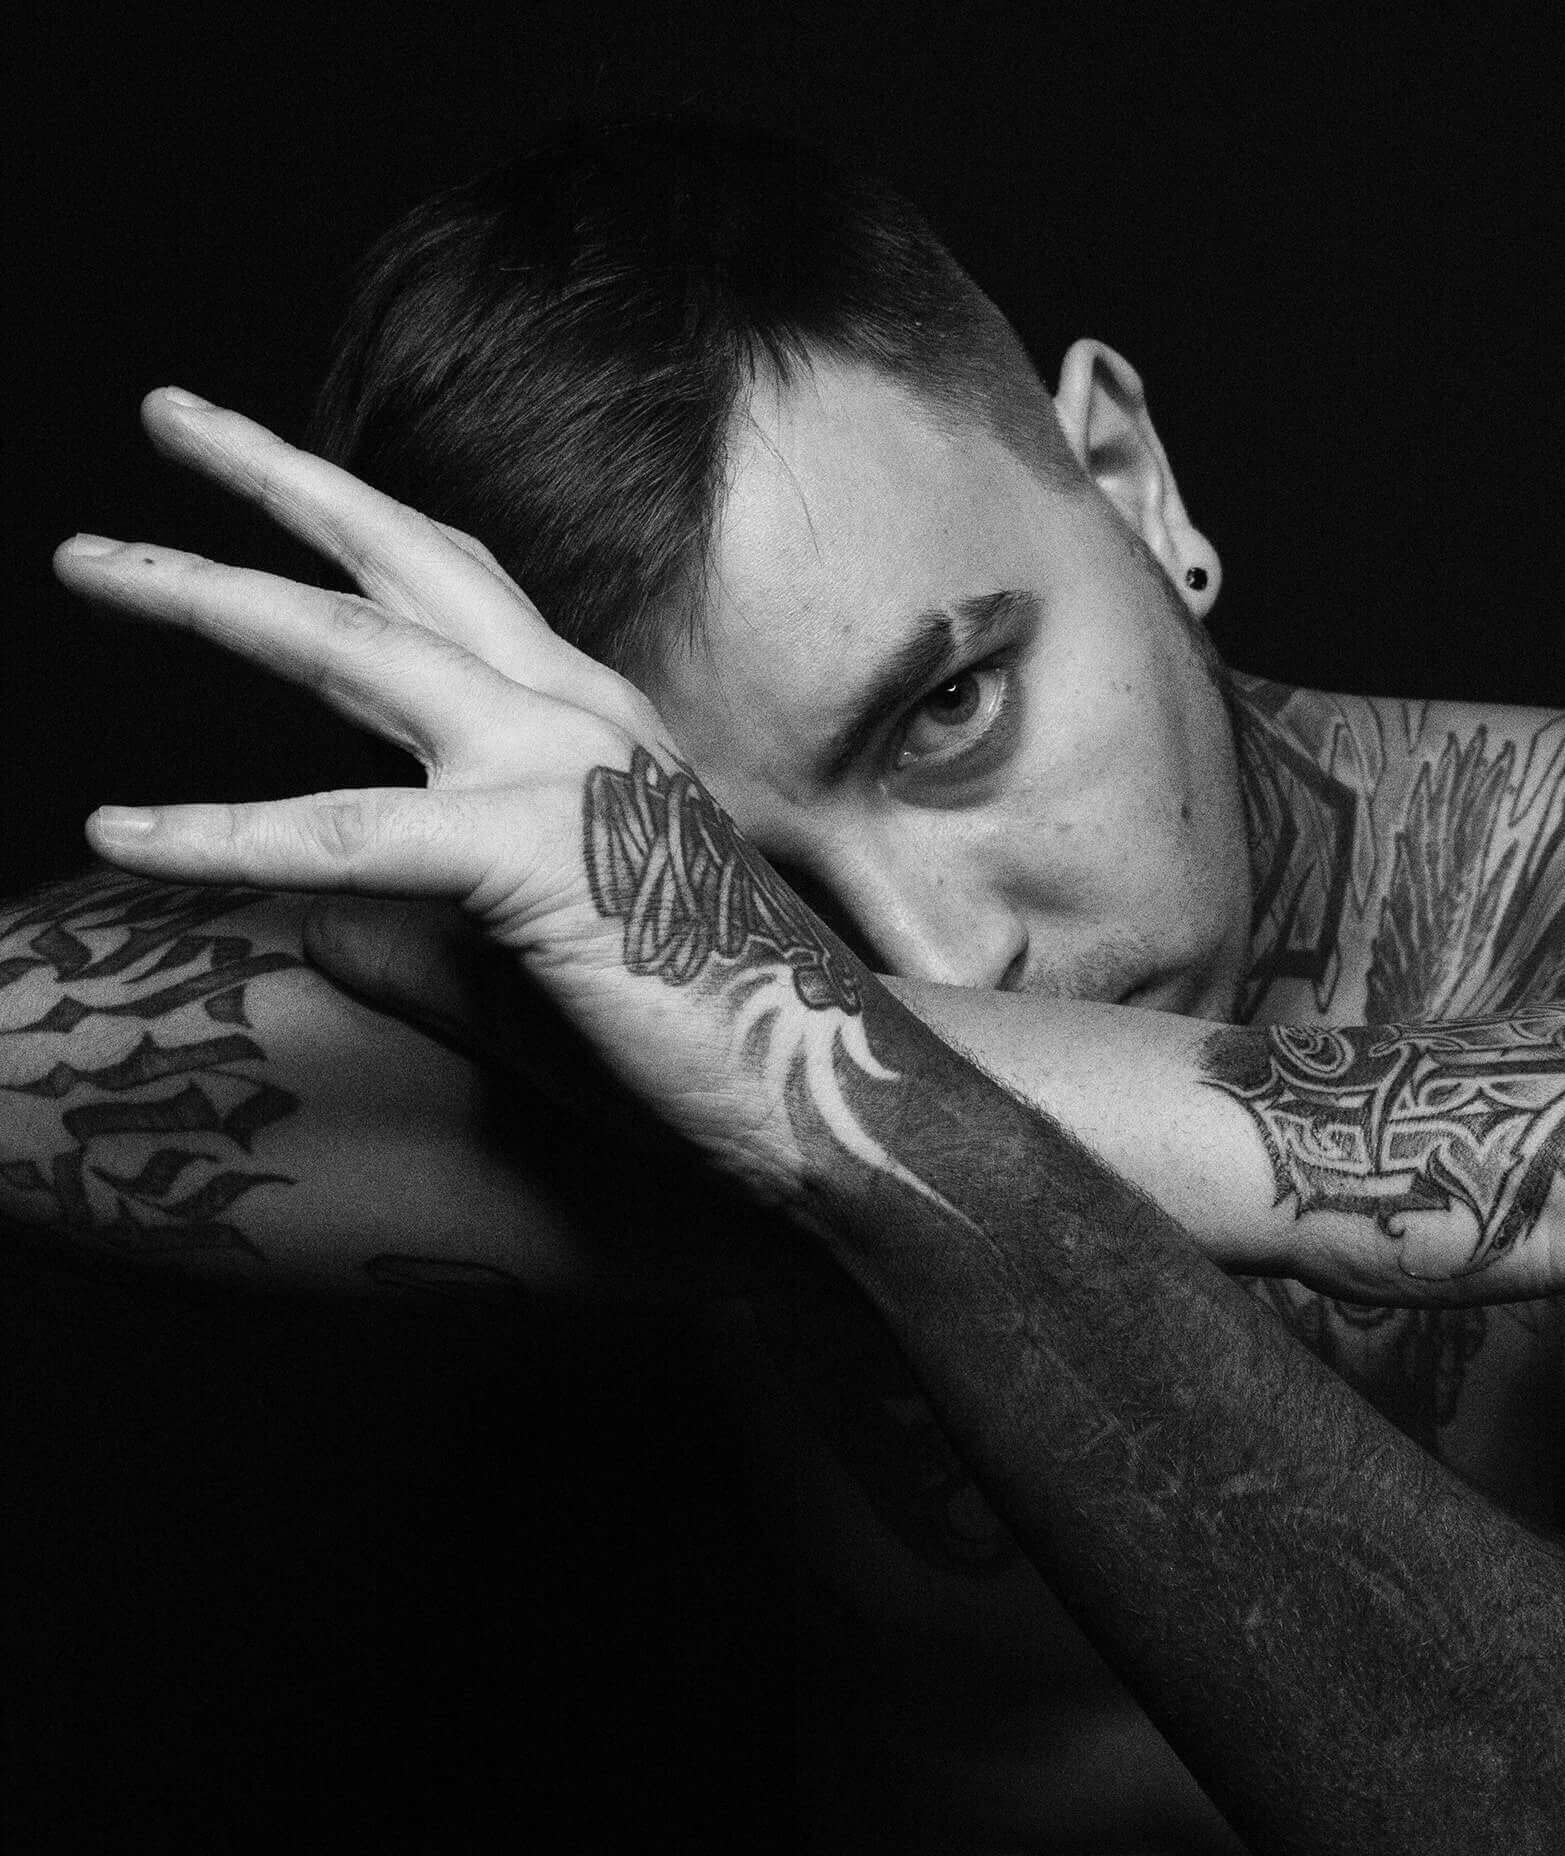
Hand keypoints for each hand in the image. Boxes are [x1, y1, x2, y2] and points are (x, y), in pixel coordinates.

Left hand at [52, 391, 868, 1192]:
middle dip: (276, 477)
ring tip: (92, 561)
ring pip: (354, 649)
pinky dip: (222, 834)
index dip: (352, 529)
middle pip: (403, 559)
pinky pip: (345, 835)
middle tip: (167, 414)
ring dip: (211, 591)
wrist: (828, 1086)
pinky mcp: (532, 857)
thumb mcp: (535, 962)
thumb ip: (416, 934)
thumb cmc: (698, 1027)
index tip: (273, 487)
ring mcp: (559, 768)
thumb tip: (312, 928)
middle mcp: (576, 711)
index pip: (456, 591)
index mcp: (590, 721)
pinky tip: (118, 831)